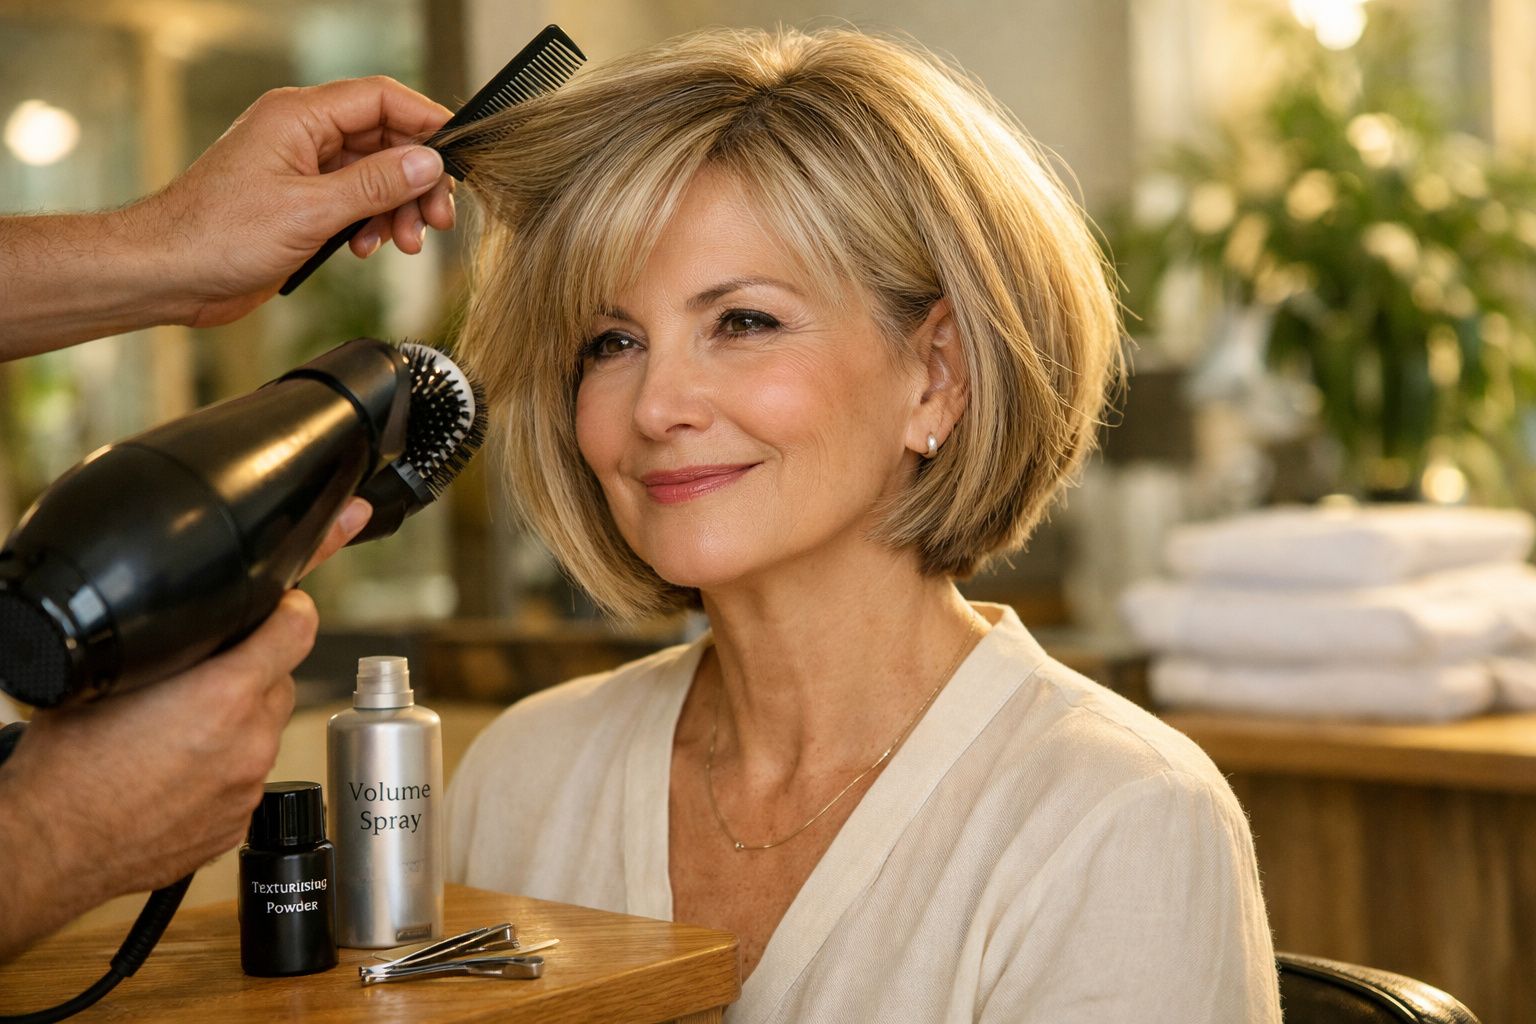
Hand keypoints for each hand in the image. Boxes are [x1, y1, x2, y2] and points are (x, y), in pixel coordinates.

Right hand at [0, 499, 369, 959]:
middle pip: (279, 686)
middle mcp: (248, 743)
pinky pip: (245, 781)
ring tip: (179, 736)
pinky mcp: (235, 825)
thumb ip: (177, 651)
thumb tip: (204, 633)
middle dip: (252, 676)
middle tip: (204, 683)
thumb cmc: (67, 770)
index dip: (291, 613)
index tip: (286, 608)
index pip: (296, 632)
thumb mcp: (116, 679)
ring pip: (263, 736)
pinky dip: (223, 772)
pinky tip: (179, 775)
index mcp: (225, 696)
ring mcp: (246, 789)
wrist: (49, 848)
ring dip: (237, 728)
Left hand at [133, 76, 455, 327]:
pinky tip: (367, 247)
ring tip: (403, 242)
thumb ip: (374, 185)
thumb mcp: (310, 211)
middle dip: (415, 180)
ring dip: (396, 208)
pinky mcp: (299, 203)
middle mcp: (302, 135)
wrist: (167, 273)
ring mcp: (300, 169)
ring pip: (373, 175)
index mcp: (298, 117)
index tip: (457, 154)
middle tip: (436, 218)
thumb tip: (426, 163)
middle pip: (384, 140)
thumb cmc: (215, 235)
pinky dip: (371, 223)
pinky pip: (353, 201)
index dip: (425, 122)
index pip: (381, 99)